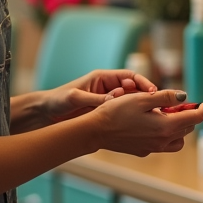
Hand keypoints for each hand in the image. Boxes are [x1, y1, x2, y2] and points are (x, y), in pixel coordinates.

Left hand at [38, 69, 158, 123]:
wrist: (45, 113)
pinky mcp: (105, 114)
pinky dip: (130, 118)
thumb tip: (115, 100)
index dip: (143, 83)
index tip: (152, 92)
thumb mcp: (76, 98)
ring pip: (130, 103)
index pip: (129, 76)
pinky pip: (122, 114)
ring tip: (149, 116)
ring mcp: (107, 101)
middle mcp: (108, 88)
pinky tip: (137, 125)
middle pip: (134, 90)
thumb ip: (95, 99)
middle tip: (156, 106)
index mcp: (102, 78)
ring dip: (139, 109)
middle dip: (145, 97)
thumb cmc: (58, 100)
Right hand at [92, 89, 202, 156]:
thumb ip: (165, 97)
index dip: (202, 110)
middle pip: (187, 129)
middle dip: (189, 116)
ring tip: (169, 115)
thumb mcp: (142, 98)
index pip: (194, 119)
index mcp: (165, 126)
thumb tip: (184, 96)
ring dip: (179, 128)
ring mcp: (153, 148)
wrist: (96, 131)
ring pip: (177, 141)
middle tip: (182, 104)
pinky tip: (154, 124)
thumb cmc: (117, 111)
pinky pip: (163, 145)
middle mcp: (162, 140)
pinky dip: (166, 134)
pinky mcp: (144, 151)